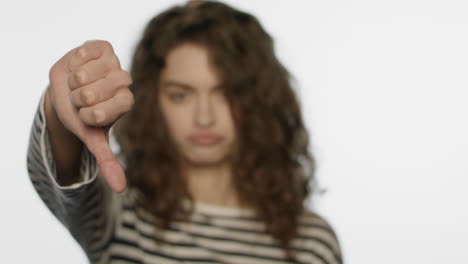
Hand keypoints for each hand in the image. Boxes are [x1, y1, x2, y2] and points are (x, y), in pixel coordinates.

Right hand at [48, 40, 132, 192]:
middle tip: (80, 99)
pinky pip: (85, 53)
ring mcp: (115, 63)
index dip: (89, 114)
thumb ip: (108, 160)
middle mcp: (124, 82)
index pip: (107, 110)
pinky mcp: (103, 47)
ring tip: (78, 83)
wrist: (67, 90)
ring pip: (85, 73)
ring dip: (73, 82)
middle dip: (77, 100)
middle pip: (94, 93)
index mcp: (125, 103)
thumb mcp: (92, 138)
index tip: (87, 114)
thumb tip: (120, 190)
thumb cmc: (81, 115)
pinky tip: (79, 65)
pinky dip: (74, 61)